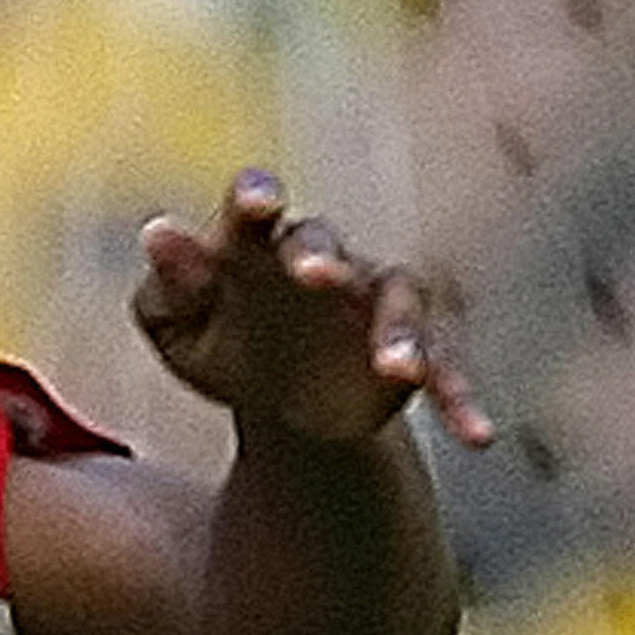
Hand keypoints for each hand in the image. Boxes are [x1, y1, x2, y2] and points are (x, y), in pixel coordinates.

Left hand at [134, 170, 494, 449]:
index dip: (255, 200)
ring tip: (398, 368)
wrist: (277, 402)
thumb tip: (158, 232)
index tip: (256, 203)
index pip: (253, 211)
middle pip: (326, 244)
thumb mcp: (178, 327)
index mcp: (255, 248)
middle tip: (316, 274)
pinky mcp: (410, 351)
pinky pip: (445, 366)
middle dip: (321, 255)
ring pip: (399, 301)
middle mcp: (324, 262)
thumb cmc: (221, 342)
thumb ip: (168, 285)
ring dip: (401, 331)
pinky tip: (477, 434)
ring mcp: (373, 304)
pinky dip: (459, 396)